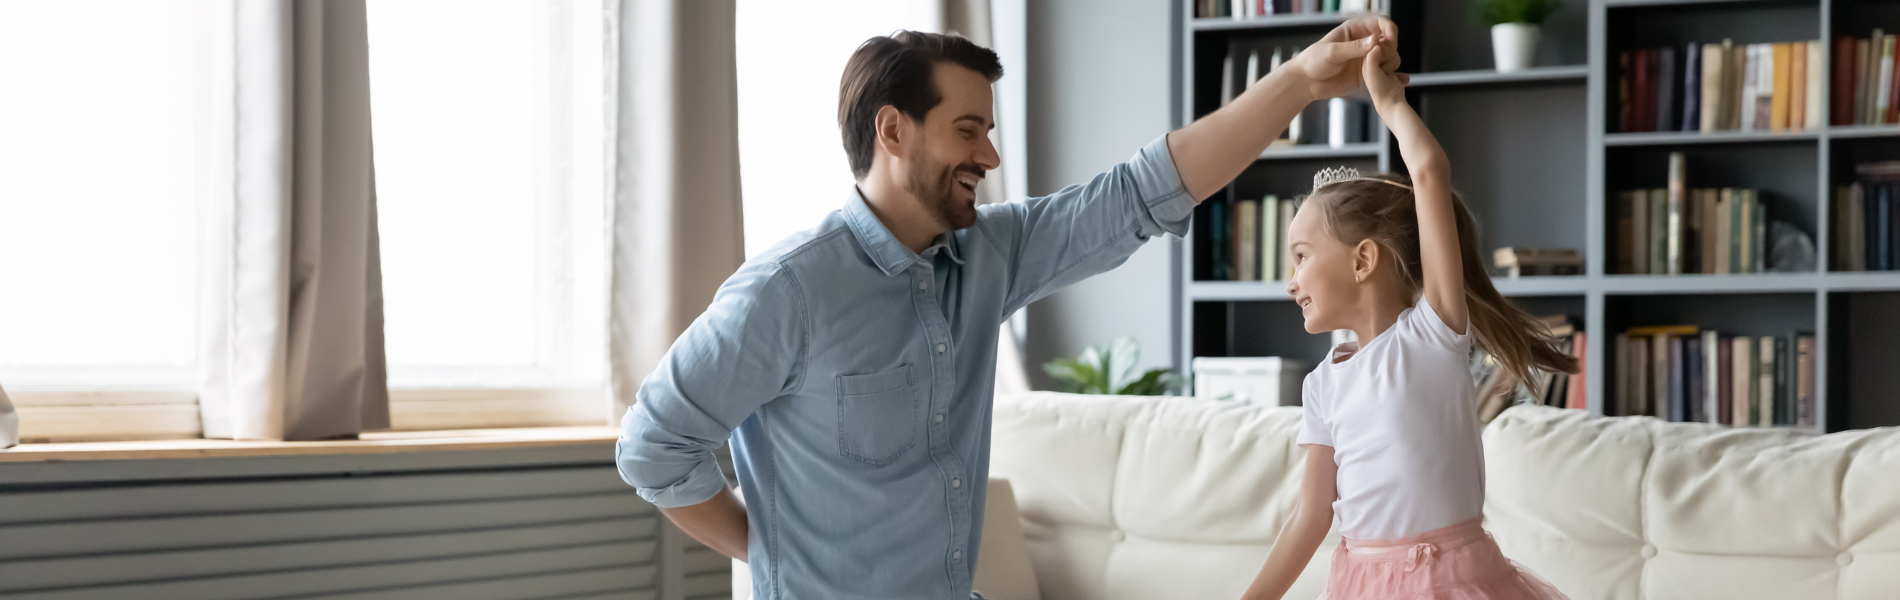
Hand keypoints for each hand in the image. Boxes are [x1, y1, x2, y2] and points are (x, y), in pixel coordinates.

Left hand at [1287, 15, 1406, 101]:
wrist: (1306, 83)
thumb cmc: (1314, 61)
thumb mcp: (1332, 52)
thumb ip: (1354, 47)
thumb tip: (1376, 40)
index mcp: (1355, 30)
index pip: (1379, 23)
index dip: (1389, 28)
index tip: (1391, 38)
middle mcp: (1364, 42)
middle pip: (1389, 40)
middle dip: (1390, 48)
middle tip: (1381, 58)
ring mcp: (1367, 58)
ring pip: (1390, 56)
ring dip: (1391, 62)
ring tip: (1381, 71)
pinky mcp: (1368, 74)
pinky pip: (1385, 72)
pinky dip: (1393, 75)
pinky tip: (1400, 80)